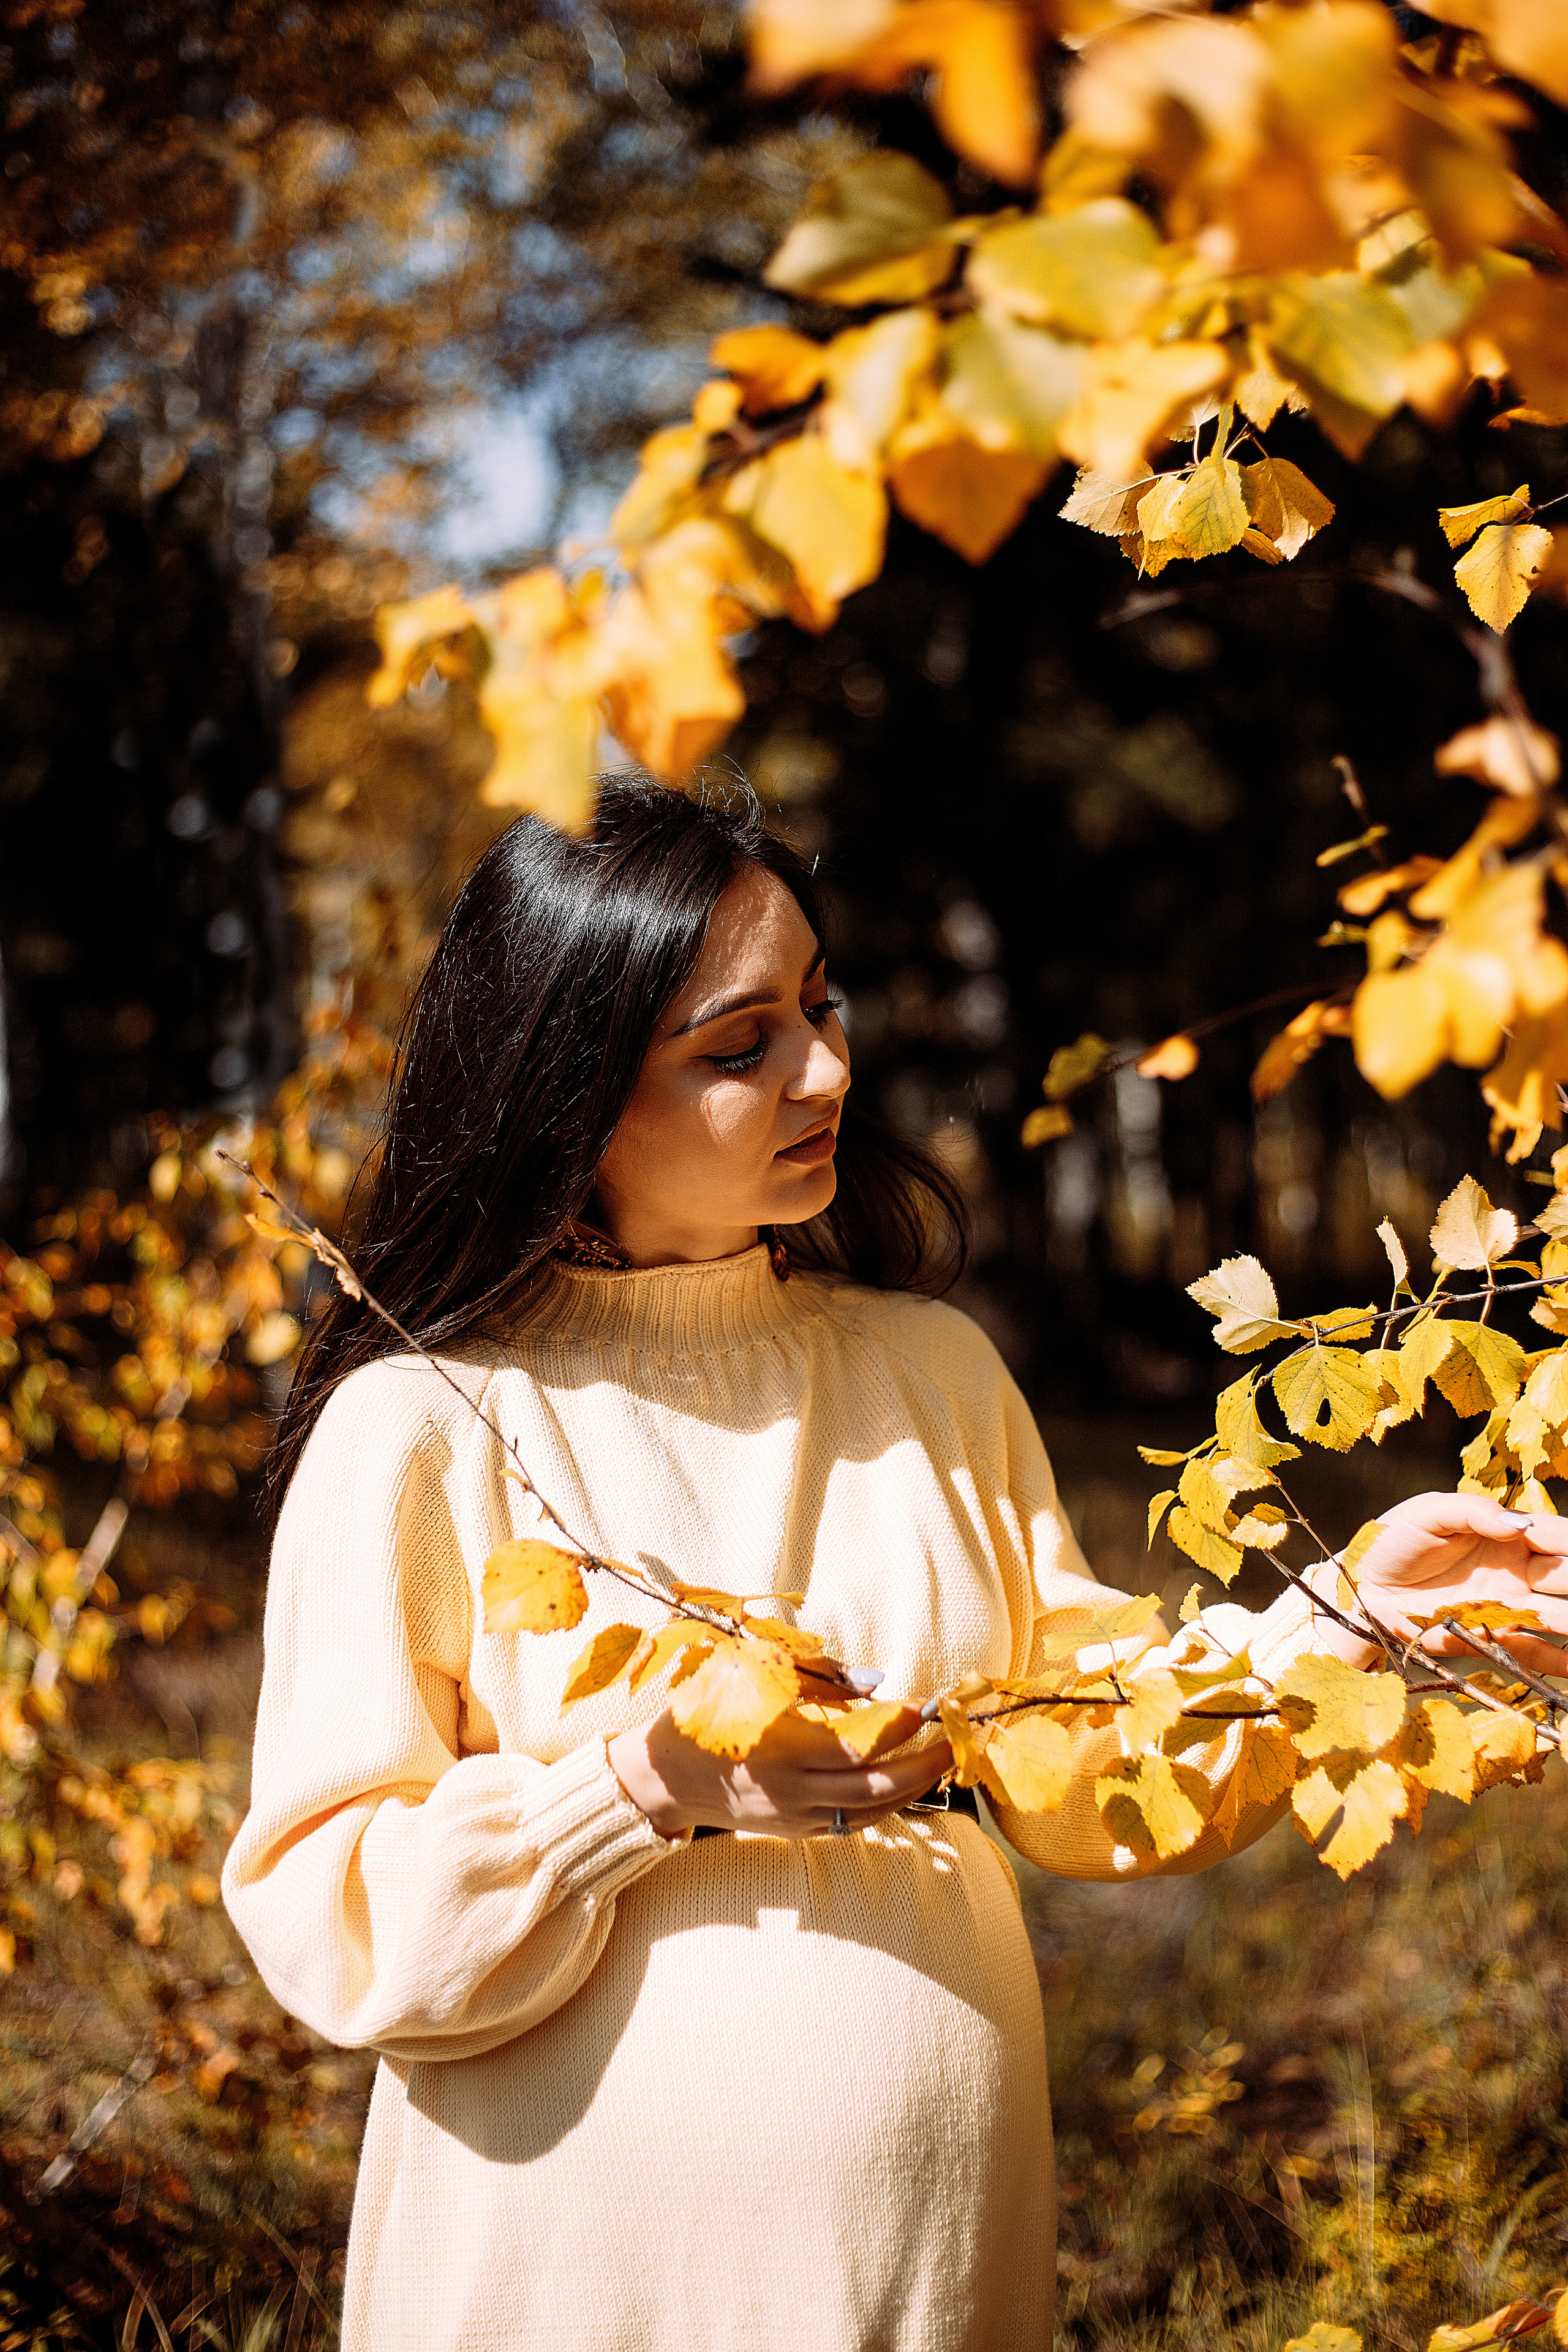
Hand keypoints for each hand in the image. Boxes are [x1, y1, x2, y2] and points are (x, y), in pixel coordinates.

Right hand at [607, 1703, 948, 1840]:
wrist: (665, 1775)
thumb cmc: (706, 1711)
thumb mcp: (750, 1676)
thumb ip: (814, 1675)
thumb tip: (875, 1681)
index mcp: (781, 1750)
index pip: (856, 1748)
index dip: (896, 1728)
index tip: (924, 1704)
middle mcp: (792, 1792)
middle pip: (875, 1789)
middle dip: (922, 1765)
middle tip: (954, 1739)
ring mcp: (795, 1819)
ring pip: (870, 1814)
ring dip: (911, 1789)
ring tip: (939, 1761)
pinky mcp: (794, 1832)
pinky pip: (851, 1824)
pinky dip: (883, 1807)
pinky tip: (903, 1784)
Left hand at [1333, 1492, 1567, 1676]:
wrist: (1361, 1587)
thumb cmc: (1395, 1538)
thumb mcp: (1429, 1513)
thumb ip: (1474, 1512)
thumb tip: (1520, 1525)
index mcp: (1508, 1534)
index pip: (1558, 1535)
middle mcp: (1519, 1571)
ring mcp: (1508, 1608)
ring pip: (1561, 1616)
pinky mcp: (1492, 1639)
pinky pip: (1535, 1652)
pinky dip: (1561, 1661)